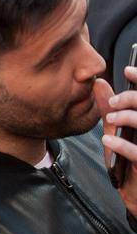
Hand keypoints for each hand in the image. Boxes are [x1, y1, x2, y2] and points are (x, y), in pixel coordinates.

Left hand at [99, 72, 136, 216]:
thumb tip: (99, 83)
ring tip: (111, 119)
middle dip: (133, 98)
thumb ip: (111, 110)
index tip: (128, 70)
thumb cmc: (129, 163)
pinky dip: (122, 144)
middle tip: (115, 102)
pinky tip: (108, 140)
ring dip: (128, 117)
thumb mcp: (117, 132)